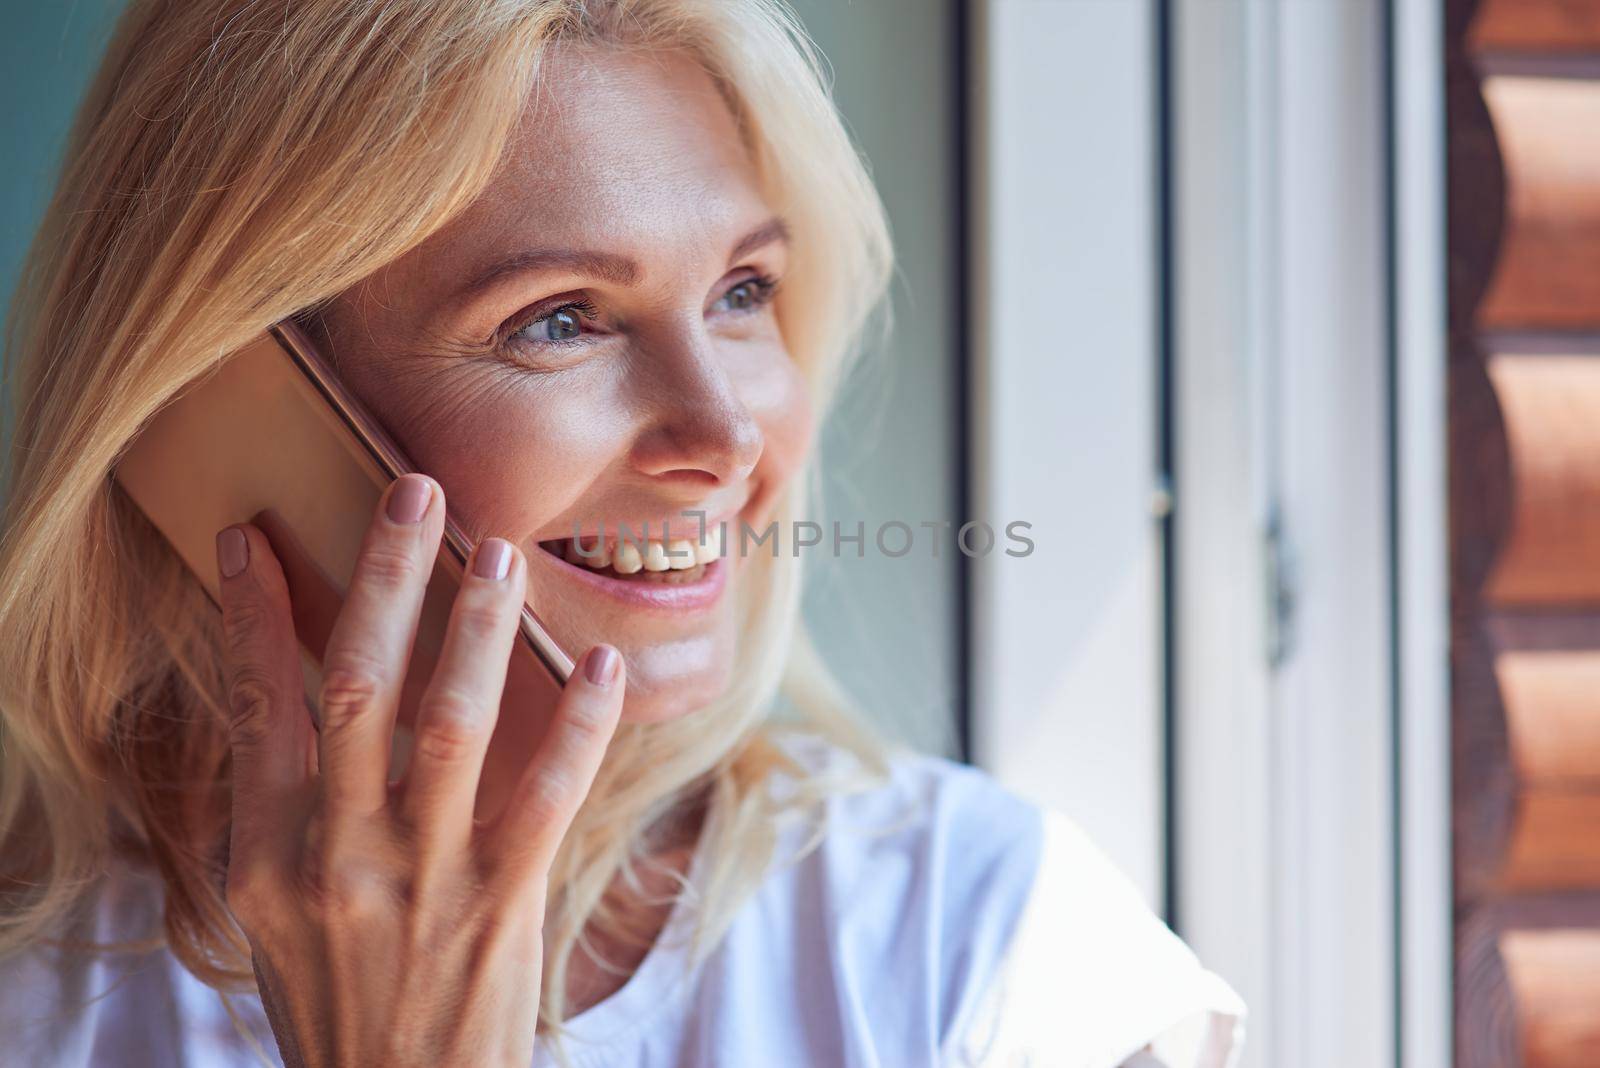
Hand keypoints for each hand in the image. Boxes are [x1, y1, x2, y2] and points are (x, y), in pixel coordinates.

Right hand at [213, 473, 623, 1066]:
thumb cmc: (338, 1001)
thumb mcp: (274, 913)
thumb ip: (286, 814)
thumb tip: (296, 703)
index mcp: (268, 854)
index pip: (256, 705)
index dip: (253, 613)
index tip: (254, 534)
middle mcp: (337, 855)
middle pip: (356, 686)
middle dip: (385, 580)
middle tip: (415, 493)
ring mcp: (424, 878)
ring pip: (451, 723)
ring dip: (475, 627)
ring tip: (499, 551)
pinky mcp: (504, 904)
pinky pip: (548, 793)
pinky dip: (577, 723)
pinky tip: (601, 664)